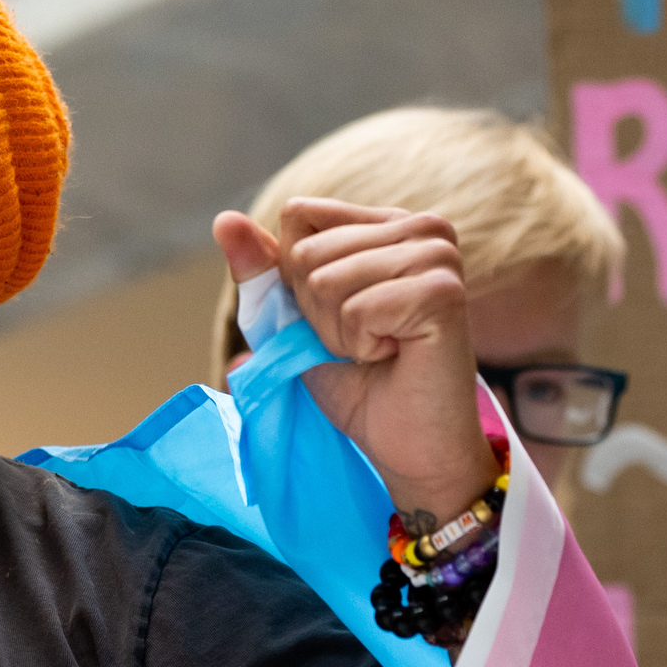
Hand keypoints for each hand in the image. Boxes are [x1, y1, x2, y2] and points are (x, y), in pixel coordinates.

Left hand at [213, 201, 498, 524]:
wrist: (411, 450)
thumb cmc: (361, 387)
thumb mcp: (297, 322)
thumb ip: (264, 270)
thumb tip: (224, 219)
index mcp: (390, 223)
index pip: (298, 216)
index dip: (297, 280)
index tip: (339, 318)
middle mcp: (423, 227)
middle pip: (306, 251)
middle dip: (317, 312)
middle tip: (364, 344)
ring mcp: (438, 256)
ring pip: (326, 281)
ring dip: (337, 332)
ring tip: (380, 350)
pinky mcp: (443, 292)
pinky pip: (354, 310)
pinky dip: (359, 346)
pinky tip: (395, 356)